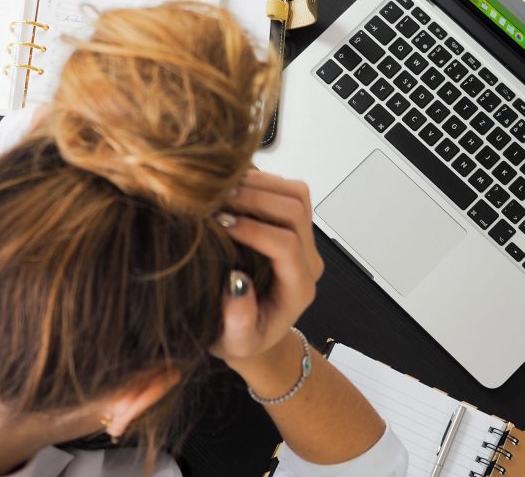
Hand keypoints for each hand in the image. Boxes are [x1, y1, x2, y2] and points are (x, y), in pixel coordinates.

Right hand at [210, 170, 323, 366]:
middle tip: (217, 199)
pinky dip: (261, 181)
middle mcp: (307, 260)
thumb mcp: (235, 342)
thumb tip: (236, 282)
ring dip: (260, 185)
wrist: (254, 332)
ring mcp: (304, 239)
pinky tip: (231, 187)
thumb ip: (239, 320)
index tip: (220, 224)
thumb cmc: (242, 338)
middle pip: (296, 212)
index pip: (286, 246)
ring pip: (296, 194)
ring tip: (222, 189)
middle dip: (256, 199)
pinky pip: (288, 190)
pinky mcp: (293, 225)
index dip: (254, 230)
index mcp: (298, 288)